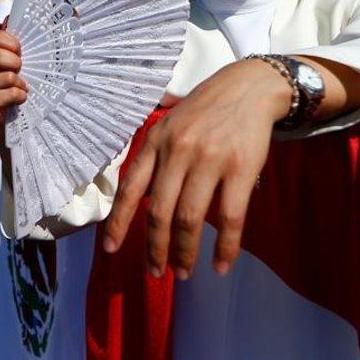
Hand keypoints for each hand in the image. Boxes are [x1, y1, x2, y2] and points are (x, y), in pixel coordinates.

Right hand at [0, 31, 29, 142]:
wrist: (6, 116)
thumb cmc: (10, 83)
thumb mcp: (11, 61)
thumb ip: (12, 45)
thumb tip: (18, 17)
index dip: (13, 44)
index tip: (20, 53)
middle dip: (15, 63)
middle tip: (20, 71)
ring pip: (8, 77)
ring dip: (21, 84)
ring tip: (19, 88)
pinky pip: (11, 93)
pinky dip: (21, 96)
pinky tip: (16, 99)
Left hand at [102, 59, 290, 279]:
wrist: (249, 87)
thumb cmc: (205, 110)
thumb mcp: (170, 126)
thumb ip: (155, 159)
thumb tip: (140, 204)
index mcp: (156, 141)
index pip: (131, 188)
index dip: (118, 222)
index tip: (110, 250)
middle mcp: (178, 151)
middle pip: (160, 212)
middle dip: (155, 249)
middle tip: (155, 272)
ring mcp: (210, 159)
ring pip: (191, 219)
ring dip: (185, 253)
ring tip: (183, 272)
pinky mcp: (241, 168)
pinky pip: (230, 218)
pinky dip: (225, 247)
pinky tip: (221, 265)